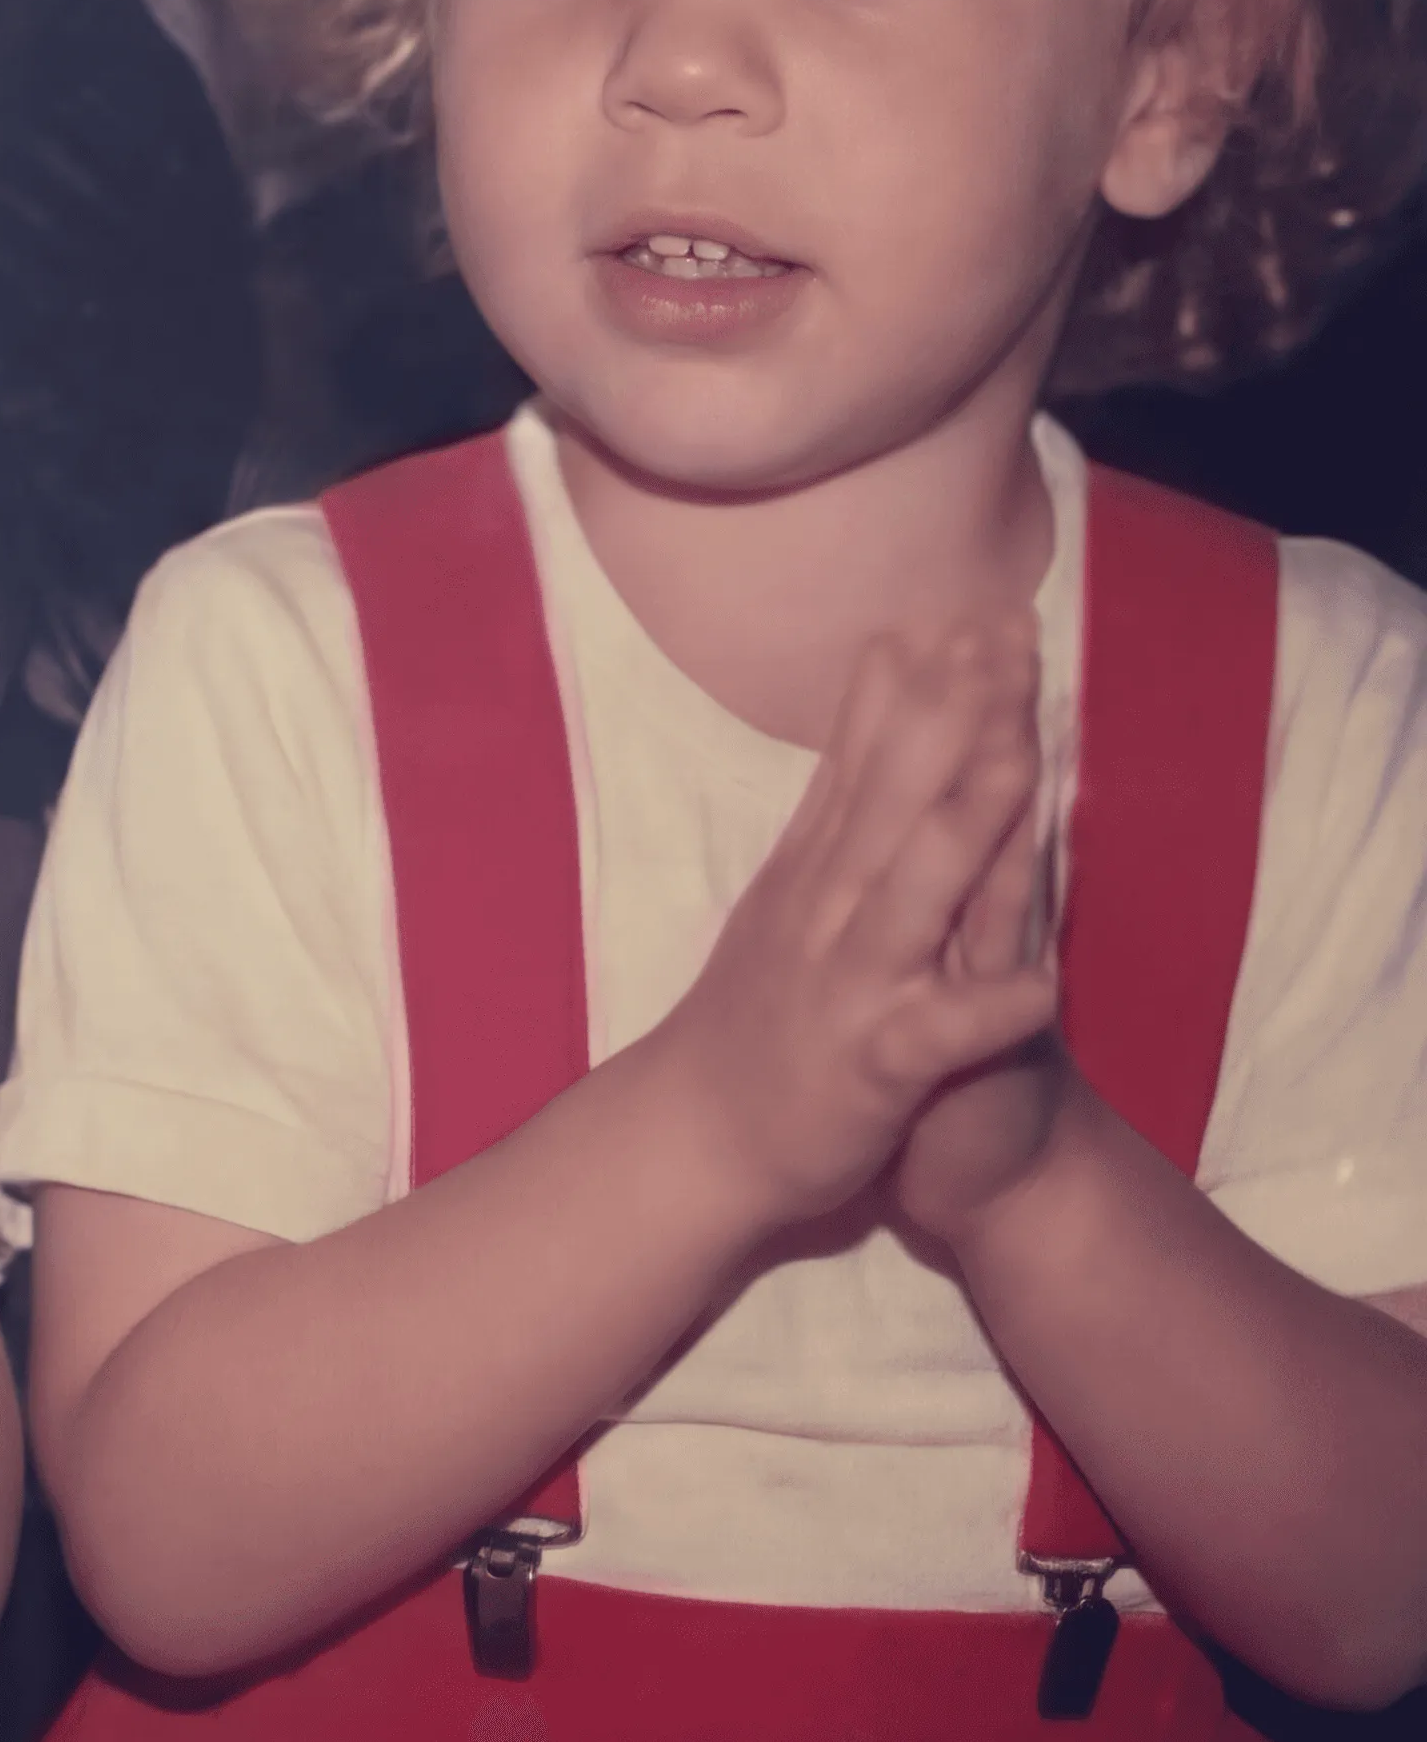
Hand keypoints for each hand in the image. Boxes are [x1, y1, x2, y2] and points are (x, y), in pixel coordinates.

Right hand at [639, 617, 1057, 1234]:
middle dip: (953, 713)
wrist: (700, 1136)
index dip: (916, 683)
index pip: (867, 757)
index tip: (959, 606)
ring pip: (916, 892)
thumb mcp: (789, 890)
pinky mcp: (874, 1064)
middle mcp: (830, 909)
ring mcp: (850, 982)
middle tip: (999, 632)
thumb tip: (868, 700)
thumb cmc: (763, 1014)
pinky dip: (986, 1011)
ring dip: (968, 823)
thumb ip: (837, 800)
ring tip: (1021, 756)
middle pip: (898, 797)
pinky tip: (1041, 988)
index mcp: (817, 870)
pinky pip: (937, 1033)